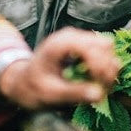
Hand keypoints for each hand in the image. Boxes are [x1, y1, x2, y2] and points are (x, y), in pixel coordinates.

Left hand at [0, 28, 118, 109]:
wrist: (22, 81)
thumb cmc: (32, 87)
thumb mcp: (50, 94)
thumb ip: (74, 93)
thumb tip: (99, 94)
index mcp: (60, 44)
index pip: (92, 49)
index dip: (100, 68)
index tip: (100, 88)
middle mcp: (71, 36)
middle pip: (105, 45)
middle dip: (107, 68)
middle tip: (103, 89)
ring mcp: (78, 39)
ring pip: (107, 47)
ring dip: (108, 68)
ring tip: (100, 87)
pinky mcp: (82, 45)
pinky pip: (102, 51)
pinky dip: (104, 67)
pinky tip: (96, 81)